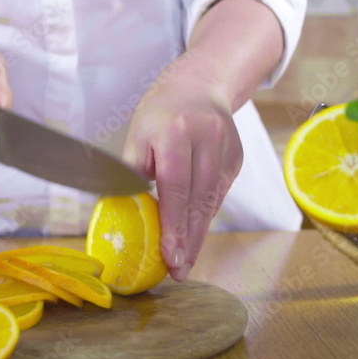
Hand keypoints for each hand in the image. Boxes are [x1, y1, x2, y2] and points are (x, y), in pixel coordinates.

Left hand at [122, 75, 243, 281]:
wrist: (199, 87)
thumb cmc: (159, 115)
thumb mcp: (137, 136)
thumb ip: (132, 172)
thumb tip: (121, 210)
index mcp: (176, 132)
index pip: (176, 187)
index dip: (174, 225)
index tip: (170, 255)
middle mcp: (207, 139)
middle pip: (199, 200)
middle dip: (189, 240)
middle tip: (179, 271)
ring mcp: (226, 149)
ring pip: (213, 202)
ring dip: (199, 235)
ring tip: (185, 263)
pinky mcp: (236, 158)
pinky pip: (219, 195)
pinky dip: (206, 217)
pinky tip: (195, 237)